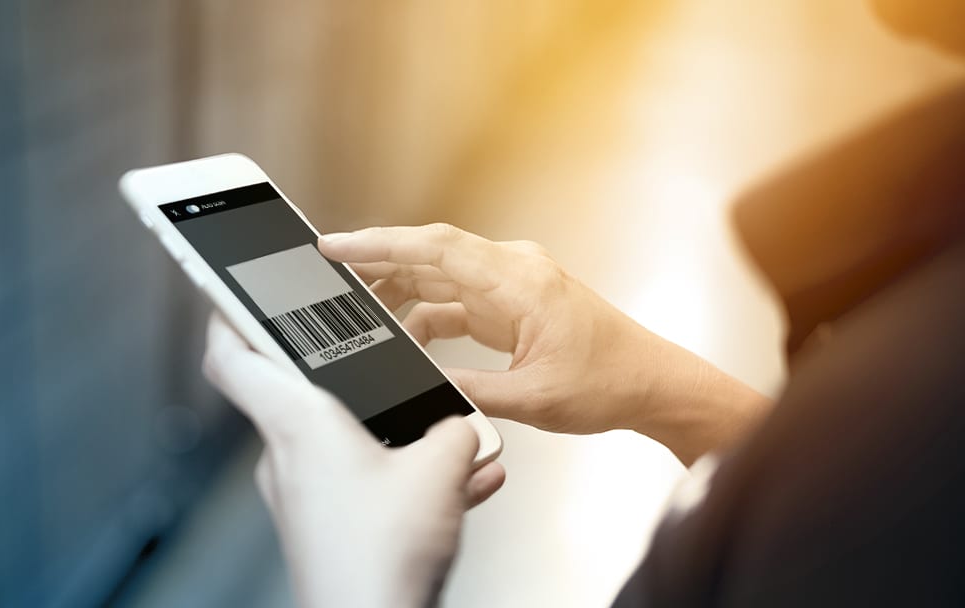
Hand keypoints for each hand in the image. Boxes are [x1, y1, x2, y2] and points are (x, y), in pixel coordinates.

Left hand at [202, 314, 504, 607]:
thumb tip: (463, 427)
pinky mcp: (326, 526)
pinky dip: (401, 475)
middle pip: (299, 392)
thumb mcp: (438, 471)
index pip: (231, 355)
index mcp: (299, 423)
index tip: (234, 292)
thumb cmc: (380, 559)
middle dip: (347, 372)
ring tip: (442, 437)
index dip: (225, 314)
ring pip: (343, 440)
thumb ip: (455, 430)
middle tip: (375, 352)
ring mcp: (305, 495)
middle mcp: (289, 456)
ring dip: (390, 431)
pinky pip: (363, 482)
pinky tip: (456, 485)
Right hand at [319, 224, 769, 464]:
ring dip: (399, 290)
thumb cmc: (609, 382)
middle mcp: (513, 272)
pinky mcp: (512, 305)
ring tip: (358, 309)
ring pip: (439, 275)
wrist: (651, 384)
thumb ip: (469, 391)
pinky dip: (426, 314)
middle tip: (329, 276)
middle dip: (377, 263)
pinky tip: (405, 336)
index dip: (380, 244)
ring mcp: (512, 285)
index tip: (335, 245)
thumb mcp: (533, 398)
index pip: (436, 248)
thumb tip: (420, 385)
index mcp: (520, 282)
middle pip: (430, 254)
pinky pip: (456, 300)